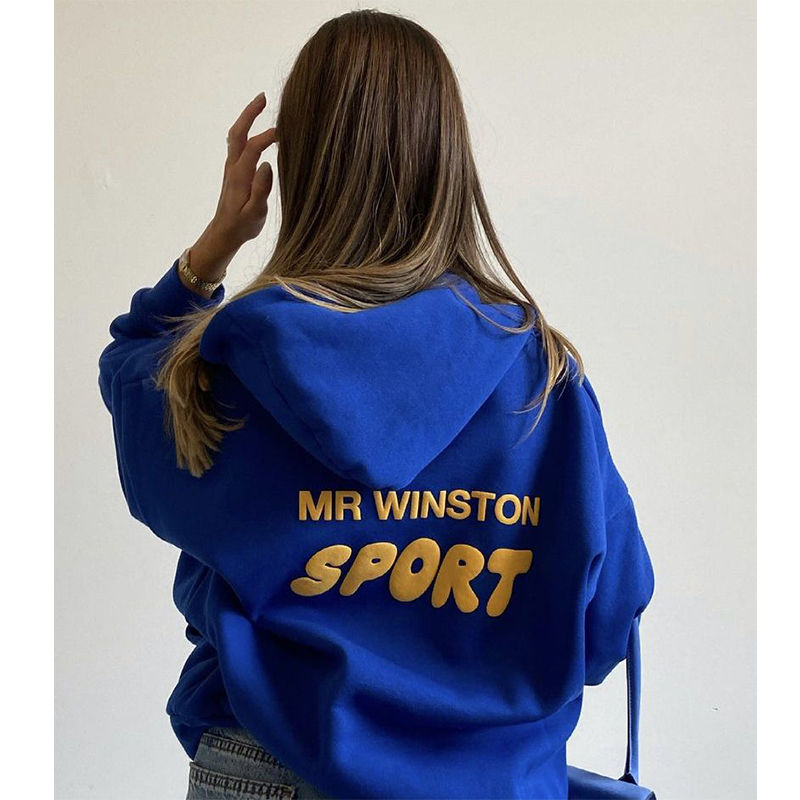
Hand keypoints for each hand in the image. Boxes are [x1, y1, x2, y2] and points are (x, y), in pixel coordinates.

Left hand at [186, 93, 277, 286]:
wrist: (224, 233)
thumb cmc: (242, 226)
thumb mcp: (254, 213)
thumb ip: (260, 190)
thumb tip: (266, 164)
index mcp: (239, 176)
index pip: (254, 147)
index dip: (269, 136)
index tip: (287, 131)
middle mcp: (233, 167)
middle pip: (238, 133)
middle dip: (250, 113)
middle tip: (264, 97)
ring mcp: (231, 167)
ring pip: (236, 136)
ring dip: (247, 118)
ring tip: (262, 105)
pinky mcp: (233, 171)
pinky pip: (238, 144)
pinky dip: (247, 130)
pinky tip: (257, 129)